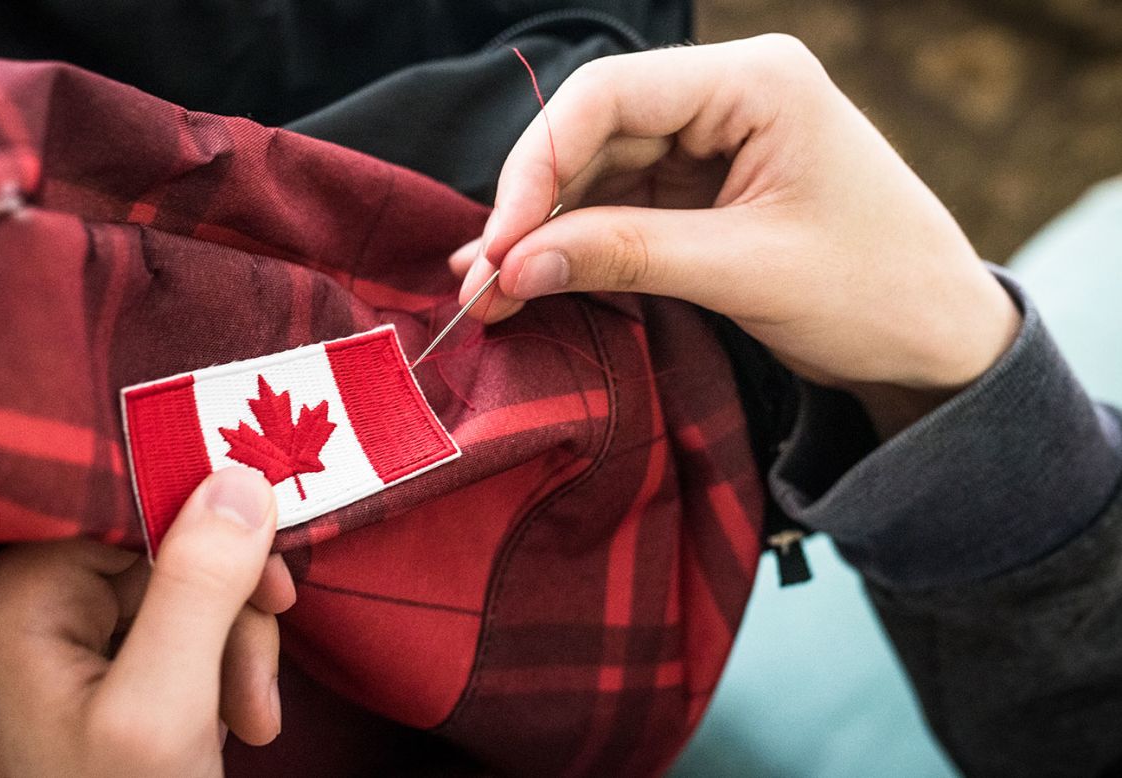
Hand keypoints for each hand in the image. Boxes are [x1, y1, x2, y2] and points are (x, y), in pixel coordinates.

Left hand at [0, 468, 294, 777]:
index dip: (215, 541)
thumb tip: (237, 474)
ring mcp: (19, 651)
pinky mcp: (47, 684)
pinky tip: (211, 730)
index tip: (276, 589)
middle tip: (256, 698)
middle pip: (151, 565)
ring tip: (245, 725)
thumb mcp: (169, 706)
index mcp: (4, 603)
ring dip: (219, 659)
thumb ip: (200, 586)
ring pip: (157, 605)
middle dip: (224, 625)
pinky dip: (190, 681)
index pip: (130, 517)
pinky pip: (138, 644)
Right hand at [454, 34, 1019, 435]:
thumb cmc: (875, 291)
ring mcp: (711, 143)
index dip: (537, 167)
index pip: (610, 97)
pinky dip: (573, 247)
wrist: (939, 341)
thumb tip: (512, 268)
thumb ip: (623, 257)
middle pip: (592, 134)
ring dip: (542, 235)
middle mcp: (727, 97)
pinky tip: (526, 279)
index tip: (501, 245)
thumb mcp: (745, 272)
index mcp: (756, 81)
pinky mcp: (701, 190)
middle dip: (532, 212)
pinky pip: (617, 208)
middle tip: (479, 284)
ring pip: (596, 174)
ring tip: (487, 294)